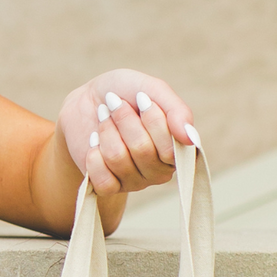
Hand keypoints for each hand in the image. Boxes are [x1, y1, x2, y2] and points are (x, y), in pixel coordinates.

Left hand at [57, 71, 196, 214]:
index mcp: (177, 149)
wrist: (86, 101)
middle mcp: (160, 170)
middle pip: (142, 150)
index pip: (171, 148)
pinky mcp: (108, 187)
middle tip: (114, 104)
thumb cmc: (125, 93)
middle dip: (124, 120)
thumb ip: (176, 110)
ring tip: (104, 118)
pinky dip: (93, 153)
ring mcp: (135, 182)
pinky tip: (94, 141)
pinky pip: (102, 179)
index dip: (153, 119)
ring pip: (118, 159)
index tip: (140, 97)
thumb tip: (190, 138)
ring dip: (106, 131)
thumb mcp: (152, 89)